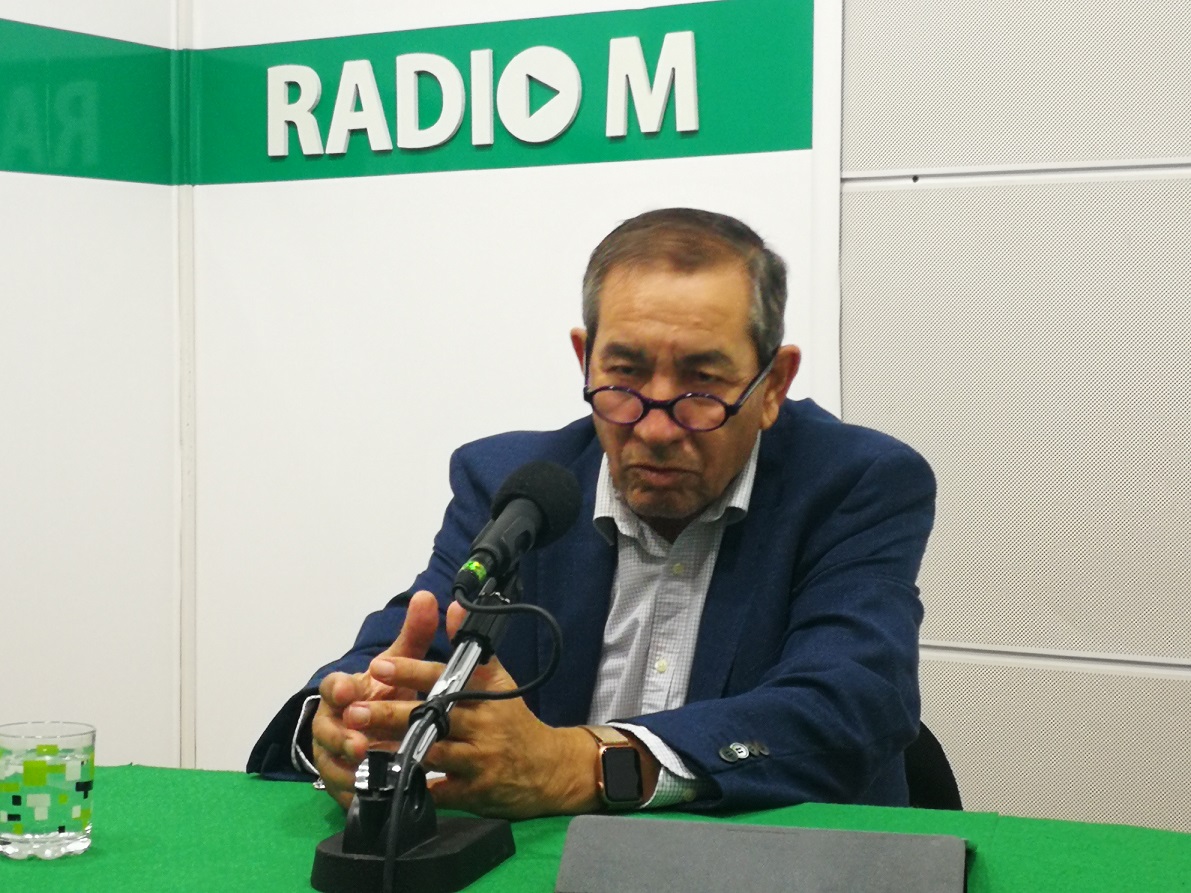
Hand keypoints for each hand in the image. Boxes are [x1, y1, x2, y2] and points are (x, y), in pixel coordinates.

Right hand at [311, 590, 439, 808]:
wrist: (378, 730)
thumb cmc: (386, 693)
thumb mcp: (400, 664)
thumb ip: (414, 634)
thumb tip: (427, 596)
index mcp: (343, 692)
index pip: (331, 687)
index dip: (338, 688)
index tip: (349, 689)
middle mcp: (331, 722)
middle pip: (326, 730)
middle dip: (341, 737)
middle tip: (360, 743)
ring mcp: (332, 754)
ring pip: (331, 763)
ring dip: (347, 768)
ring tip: (367, 772)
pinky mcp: (340, 782)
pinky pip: (342, 790)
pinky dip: (353, 791)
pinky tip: (368, 793)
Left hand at [365, 647, 602, 818]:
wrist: (549, 769)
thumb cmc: (512, 720)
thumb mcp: (497, 679)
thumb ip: (470, 648)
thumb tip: (453, 605)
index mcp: (487, 691)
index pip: (447, 676)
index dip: (411, 671)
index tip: (378, 666)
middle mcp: (484, 723)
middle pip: (433, 717)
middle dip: (390, 715)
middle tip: (354, 712)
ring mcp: (480, 759)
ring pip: (432, 753)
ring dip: (395, 750)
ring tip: (359, 746)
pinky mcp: (475, 793)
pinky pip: (438, 791)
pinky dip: (413, 788)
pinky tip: (385, 783)